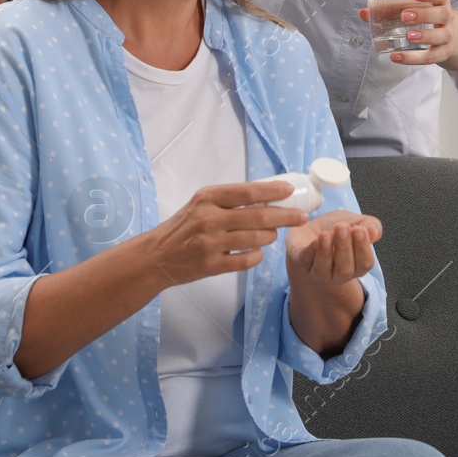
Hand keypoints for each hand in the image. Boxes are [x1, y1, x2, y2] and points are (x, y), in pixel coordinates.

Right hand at [142, 181, 306, 287]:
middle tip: (301, 216)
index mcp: (207, 198)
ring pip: (256, 238)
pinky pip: (247, 260)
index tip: (290, 191)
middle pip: (259, 216)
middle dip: (286, 216)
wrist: (156, 256)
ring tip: (273, 234)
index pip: (248, 191)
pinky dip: (257, 255)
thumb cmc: (183, 227)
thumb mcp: (200, 204)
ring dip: (271, 236)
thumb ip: (228, 199)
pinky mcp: (212, 265)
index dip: (273, 191)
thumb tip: (266, 195)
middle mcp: (209, 218)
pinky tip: (257, 251)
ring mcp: (211, 243)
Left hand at [285, 209, 381, 286]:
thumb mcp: (358, 222)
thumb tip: (374, 232)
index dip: (363, 248)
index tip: (359, 229)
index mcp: (356, 265)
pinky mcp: (300, 261)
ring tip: (327, 234)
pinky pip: (305, 261)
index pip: (364, 263)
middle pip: (344, 269)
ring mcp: (318, 270)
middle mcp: (338, 273)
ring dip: (325, 252)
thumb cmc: (337, 229)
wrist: (311, 229)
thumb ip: (371, 226)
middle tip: (342, 227)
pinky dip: (310, 252)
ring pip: (323, 270)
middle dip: (344, 248)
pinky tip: (314, 240)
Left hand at [358, 0, 453, 64]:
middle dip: (424, 15)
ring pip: (441, 36)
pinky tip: (398, 57)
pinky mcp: (442, 53)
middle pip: (442, 14)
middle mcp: (446, 19)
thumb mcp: (414, 10)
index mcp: (439, 3)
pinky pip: (431, 57)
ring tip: (408, 35)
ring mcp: (446, 37)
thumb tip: (365, 13)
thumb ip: (389, 10)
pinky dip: (413, 58)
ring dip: (424, 36)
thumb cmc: (428, 19)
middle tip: (405, 16)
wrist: (452, 38)